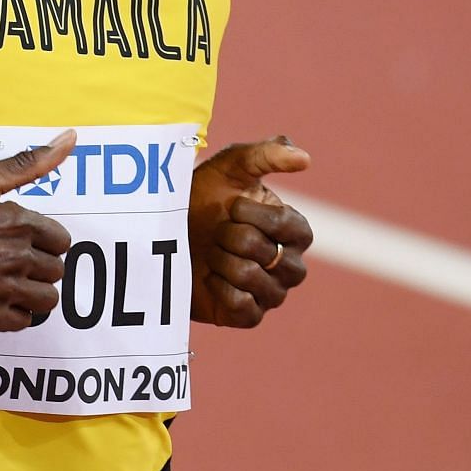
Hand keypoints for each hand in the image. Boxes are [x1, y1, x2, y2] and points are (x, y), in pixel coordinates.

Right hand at [0, 131, 74, 333]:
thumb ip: (24, 163)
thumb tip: (69, 139)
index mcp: (17, 221)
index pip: (61, 241)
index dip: (43, 241)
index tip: (21, 241)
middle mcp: (16, 256)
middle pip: (55, 271)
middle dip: (37, 267)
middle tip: (8, 262)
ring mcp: (3, 290)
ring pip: (45, 300)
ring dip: (30, 293)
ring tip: (5, 284)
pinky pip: (23, 322)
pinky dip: (11, 314)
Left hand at [188, 136, 312, 327]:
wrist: (166, 234)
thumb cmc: (204, 197)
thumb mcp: (231, 166)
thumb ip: (267, 154)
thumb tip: (305, 158)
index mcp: (293, 230)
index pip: (291, 227)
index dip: (257, 217)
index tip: (231, 206)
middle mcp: (289, 264)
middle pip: (271, 256)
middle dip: (234, 238)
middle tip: (216, 232)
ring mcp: (271, 292)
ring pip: (254, 280)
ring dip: (223, 262)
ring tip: (211, 252)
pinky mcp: (249, 316)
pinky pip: (244, 308)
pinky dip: (221, 289)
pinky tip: (209, 276)